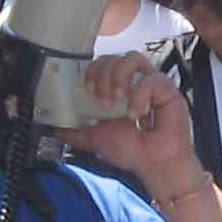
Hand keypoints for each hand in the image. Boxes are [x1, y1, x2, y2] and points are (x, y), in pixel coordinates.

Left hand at [62, 54, 199, 189]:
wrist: (153, 164)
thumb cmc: (131, 150)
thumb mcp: (93, 138)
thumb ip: (74, 131)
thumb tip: (54, 127)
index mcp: (117, 89)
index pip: (102, 63)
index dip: (92, 70)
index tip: (88, 89)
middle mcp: (134, 82)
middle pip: (114, 57)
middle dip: (103, 75)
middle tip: (103, 101)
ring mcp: (152, 84)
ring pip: (133, 58)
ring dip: (119, 76)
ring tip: (118, 100)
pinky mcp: (168, 90)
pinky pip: (152, 79)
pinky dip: (140, 95)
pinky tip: (136, 114)